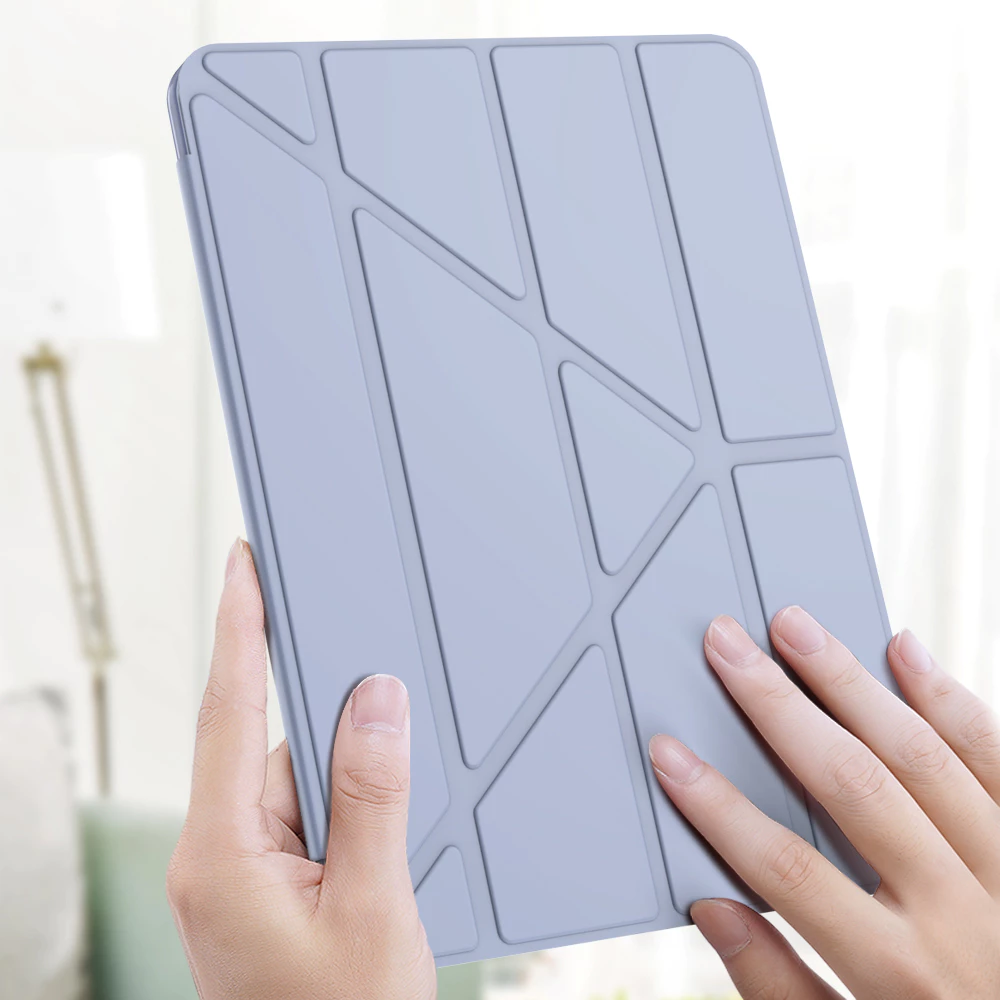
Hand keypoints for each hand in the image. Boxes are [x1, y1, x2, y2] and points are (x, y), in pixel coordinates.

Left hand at [166, 540, 435, 999]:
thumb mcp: (373, 905)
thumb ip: (372, 793)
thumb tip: (376, 698)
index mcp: (221, 855)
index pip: (230, 710)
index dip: (240, 626)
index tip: (244, 565)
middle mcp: (216, 855)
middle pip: (275, 744)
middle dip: (335, 733)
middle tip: (377, 739)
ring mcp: (235, 872)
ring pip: (298, 781)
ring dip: (349, 790)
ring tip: (385, 855)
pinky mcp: (259, 884)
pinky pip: (303, 816)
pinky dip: (345, 816)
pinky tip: (377, 853)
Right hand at [649, 607, 999, 997]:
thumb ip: (780, 988)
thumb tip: (713, 910)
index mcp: (902, 972)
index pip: (786, 868)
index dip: (717, 807)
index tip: (670, 755)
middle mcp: (962, 912)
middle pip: (851, 783)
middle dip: (777, 705)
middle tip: (728, 647)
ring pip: (921, 754)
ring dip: (850, 682)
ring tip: (796, 629)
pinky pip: (996, 758)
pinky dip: (951, 701)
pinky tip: (905, 652)